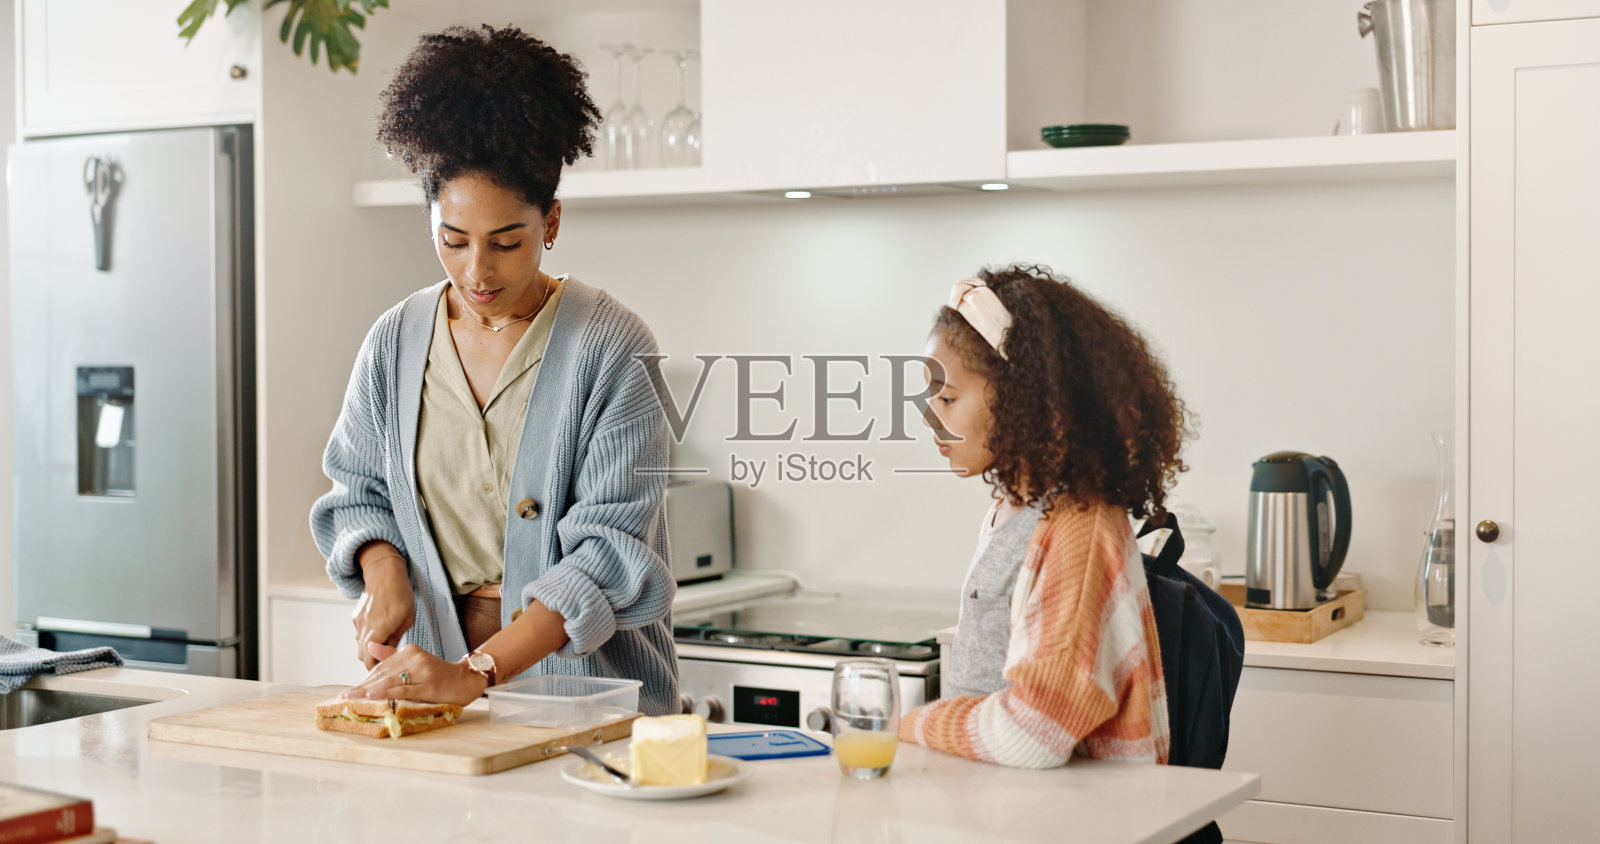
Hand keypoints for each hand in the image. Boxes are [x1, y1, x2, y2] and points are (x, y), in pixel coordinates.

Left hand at [339, 643, 487, 706]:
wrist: (468, 680)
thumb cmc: (440, 674)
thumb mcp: (416, 662)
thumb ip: (392, 656)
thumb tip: (369, 647)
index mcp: (410, 651)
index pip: (382, 666)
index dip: (365, 679)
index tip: (351, 690)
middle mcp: (416, 658)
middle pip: (383, 674)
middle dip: (363, 685)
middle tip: (345, 696)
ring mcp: (423, 671)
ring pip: (390, 681)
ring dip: (368, 690)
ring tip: (352, 697)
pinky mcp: (429, 686)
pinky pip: (403, 689)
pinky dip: (386, 692)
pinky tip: (372, 695)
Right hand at [352, 554, 414, 669]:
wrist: (384, 572)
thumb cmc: (401, 594)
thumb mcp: (407, 618)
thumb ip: (396, 639)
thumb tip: (390, 655)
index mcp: (380, 628)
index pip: (370, 659)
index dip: (376, 668)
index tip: (384, 671)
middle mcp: (365, 626)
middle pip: (362, 656)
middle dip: (372, 662)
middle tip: (385, 663)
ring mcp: (358, 622)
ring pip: (360, 645)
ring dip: (370, 650)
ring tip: (384, 648)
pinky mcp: (355, 617)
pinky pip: (360, 634)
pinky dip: (367, 638)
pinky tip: (379, 633)